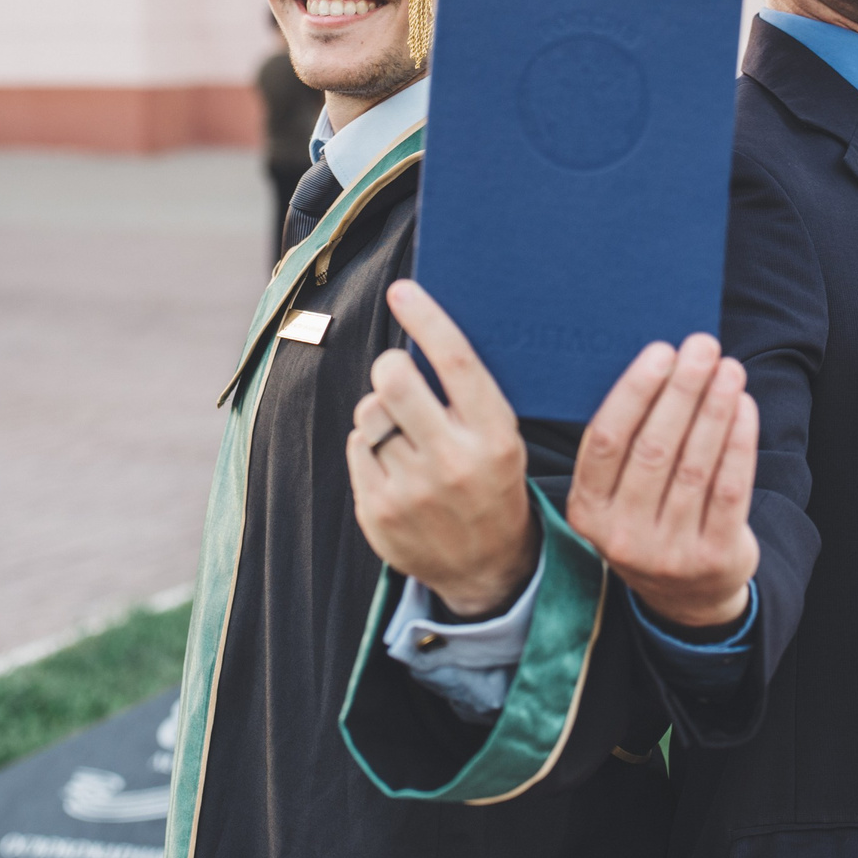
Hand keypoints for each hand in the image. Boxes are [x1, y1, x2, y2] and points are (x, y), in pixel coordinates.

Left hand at [348, 280, 537, 619]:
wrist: (488, 567)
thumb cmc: (490, 482)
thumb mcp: (502, 438)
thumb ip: (468, 394)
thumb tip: (422, 329)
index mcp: (494, 436)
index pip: (457, 362)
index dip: (427, 319)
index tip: (403, 290)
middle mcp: (454, 462)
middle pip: (395, 381)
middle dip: (389, 367)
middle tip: (396, 373)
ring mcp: (412, 490)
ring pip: (369, 413)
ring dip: (379, 412)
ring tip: (403, 433)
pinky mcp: (378, 511)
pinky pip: (356, 446)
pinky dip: (369, 445)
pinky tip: (393, 464)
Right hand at [567, 334, 759, 630]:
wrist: (685, 597)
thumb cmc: (648, 518)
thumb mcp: (616, 495)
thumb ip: (625, 444)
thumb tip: (659, 365)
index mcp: (587, 511)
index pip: (606, 442)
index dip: (634, 393)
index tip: (661, 352)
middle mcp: (622, 535)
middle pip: (654, 449)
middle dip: (682, 391)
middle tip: (702, 347)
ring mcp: (668, 552)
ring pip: (695, 466)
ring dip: (714, 409)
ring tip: (729, 369)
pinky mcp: (712, 557)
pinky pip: (729, 489)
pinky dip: (739, 442)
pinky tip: (743, 408)